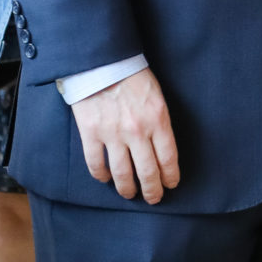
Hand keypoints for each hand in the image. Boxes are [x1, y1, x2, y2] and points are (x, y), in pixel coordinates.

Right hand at [69, 67, 180, 203]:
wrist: (102, 62)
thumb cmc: (133, 76)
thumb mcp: (157, 97)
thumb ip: (160, 122)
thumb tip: (161, 148)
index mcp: (158, 121)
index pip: (168, 159)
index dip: (170, 176)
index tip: (171, 185)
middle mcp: (137, 132)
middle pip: (147, 172)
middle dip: (152, 190)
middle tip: (154, 198)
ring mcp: (113, 134)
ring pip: (122, 174)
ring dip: (127, 189)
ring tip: (130, 194)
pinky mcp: (91, 133)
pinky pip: (96, 164)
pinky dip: (101, 176)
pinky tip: (106, 179)